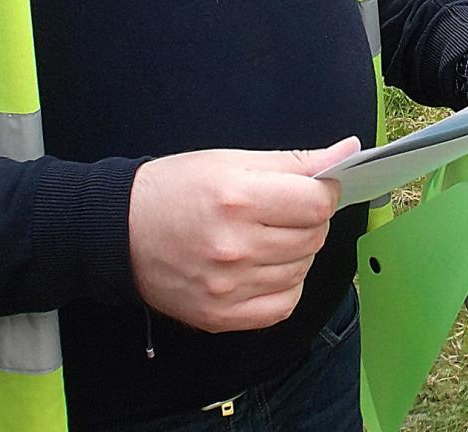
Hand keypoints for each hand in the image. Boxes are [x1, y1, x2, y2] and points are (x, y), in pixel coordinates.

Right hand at [128, 137, 356, 332]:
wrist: (120, 230)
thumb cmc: (175, 189)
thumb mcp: (231, 160)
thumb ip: (294, 160)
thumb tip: (348, 151)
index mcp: (237, 198)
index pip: (317, 202)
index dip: (325, 191)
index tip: (316, 188)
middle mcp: (234, 246)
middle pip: (313, 237)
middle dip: (311, 219)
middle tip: (287, 210)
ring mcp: (228, 286)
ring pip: (301, 270)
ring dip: (297, 251)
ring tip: (269, 236)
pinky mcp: (221, 315)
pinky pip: (282, 305)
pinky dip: (285, 286)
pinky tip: (266, 267)